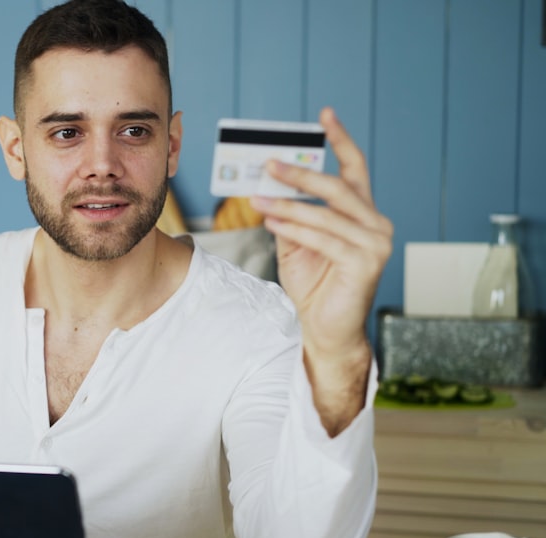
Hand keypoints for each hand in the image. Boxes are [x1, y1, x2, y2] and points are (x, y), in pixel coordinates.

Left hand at [250, 107, 392, 433]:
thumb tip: (268, 186)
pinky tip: (272, 221)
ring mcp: (376, 244)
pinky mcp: (365, 263)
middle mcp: (376, 224)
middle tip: (269, 163)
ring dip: (287, 204)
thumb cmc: (315, 284)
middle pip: (337, 187)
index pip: (354, 170)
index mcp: (363, 214)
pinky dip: (294, 227)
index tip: (325, 114)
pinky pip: (323, 238)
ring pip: (325, 213)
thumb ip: (290, 214)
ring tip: (257, 197)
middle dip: (301, 173)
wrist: (326, 328)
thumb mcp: (297, 242)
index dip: (341, 140)